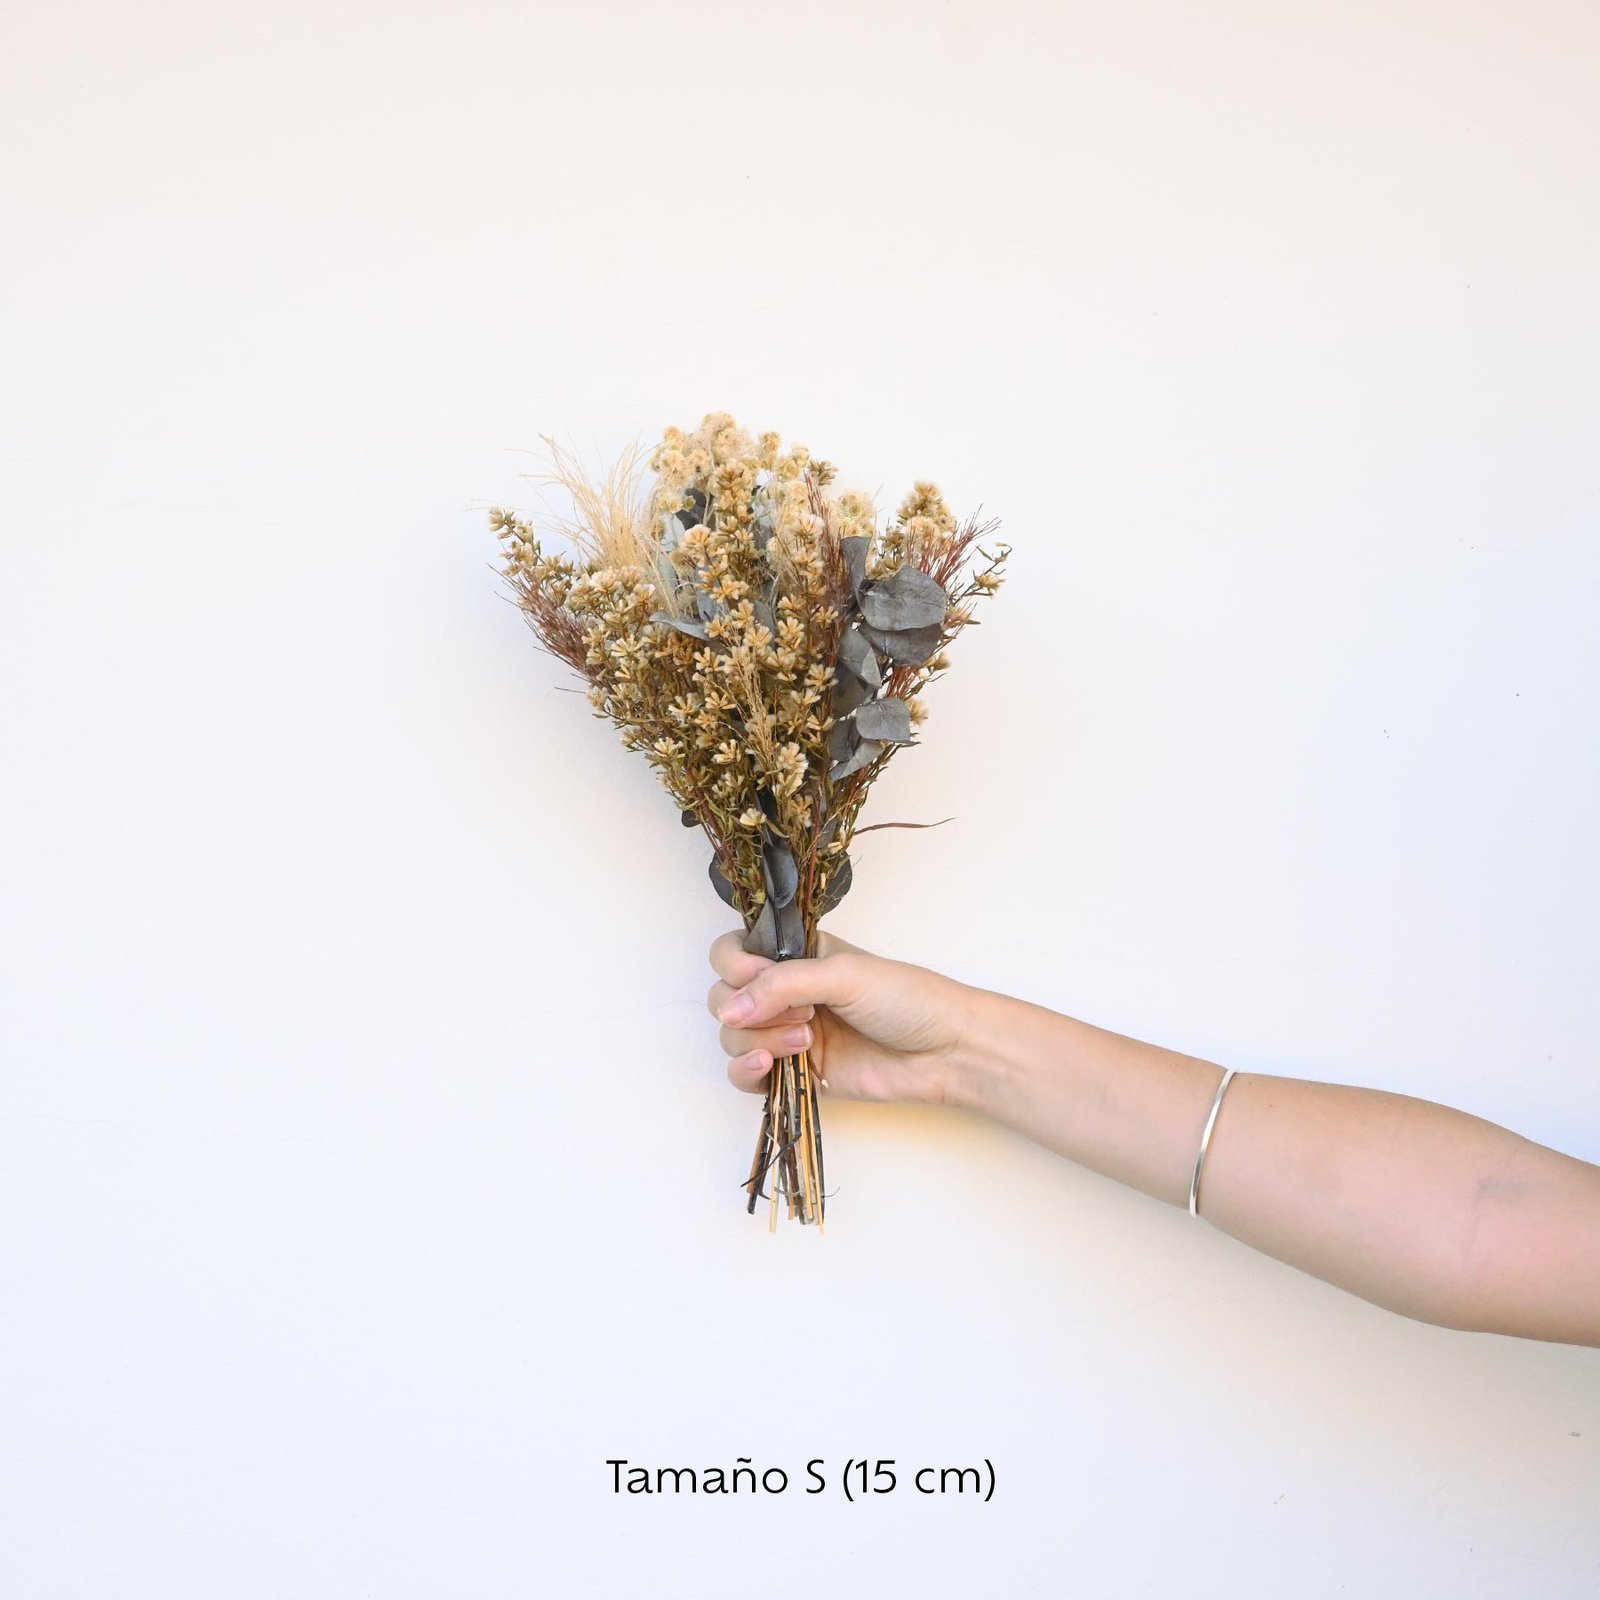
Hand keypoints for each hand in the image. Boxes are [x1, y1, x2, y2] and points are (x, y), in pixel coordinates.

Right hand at [705, 926, 978, 1105]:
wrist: (946, 1052)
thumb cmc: (908, 999)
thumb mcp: (844, 974)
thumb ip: (782, 984)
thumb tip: (729, 1010)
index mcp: (798, 955)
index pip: (733, 952)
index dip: (734, 965)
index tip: (758, 976)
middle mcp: (787, 992)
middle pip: (725, 997)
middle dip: (746, 1008)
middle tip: (799, 1014)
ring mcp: (788, 1034)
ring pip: (733, 1038)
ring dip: (756, 1041)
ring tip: (805, 1043)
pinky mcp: (796, 1074)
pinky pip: (746, 1076)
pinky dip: (746, 1072)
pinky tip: (768, 1069)